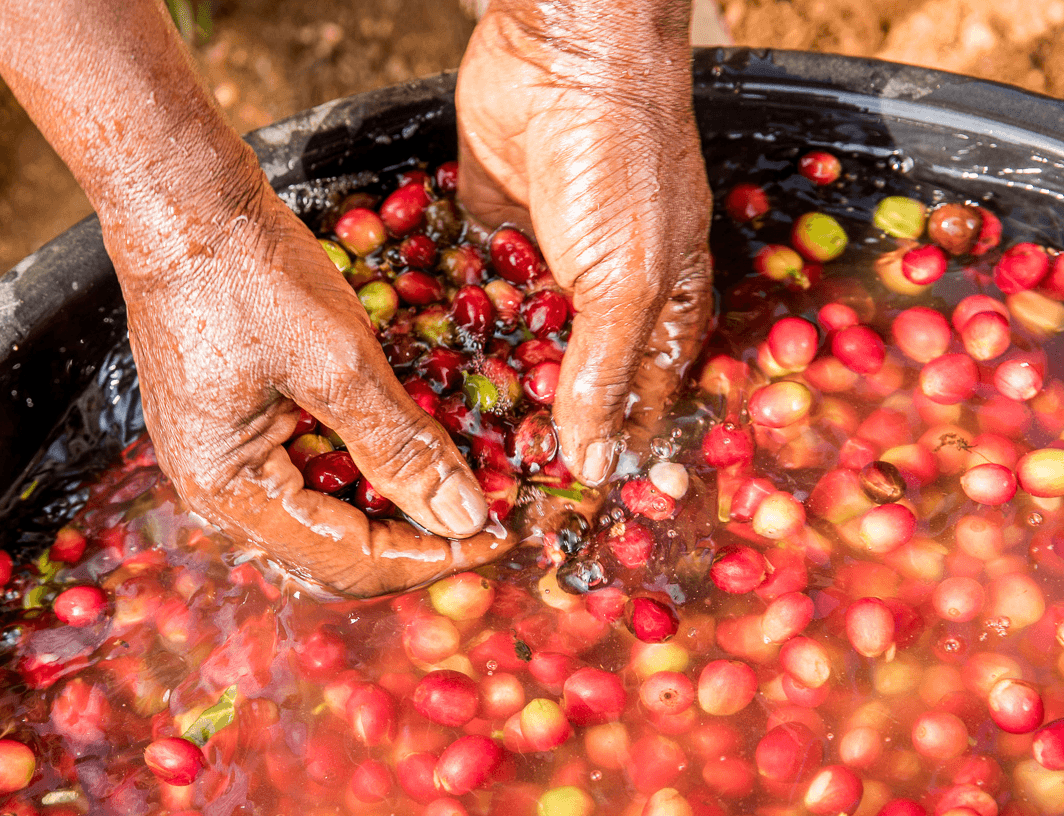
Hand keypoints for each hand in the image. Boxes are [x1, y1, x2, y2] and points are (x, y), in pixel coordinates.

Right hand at [0, 0, 511, 594]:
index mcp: (228, 489)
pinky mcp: (227, 426)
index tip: (497, 538)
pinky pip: (298, 475)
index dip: (428, 556)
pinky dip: (355, 473)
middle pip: (326, 552)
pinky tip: (398, 451)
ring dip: (384, 510)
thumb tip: (464, 519)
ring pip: (315, 516)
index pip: (345, 557)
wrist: (181, 200)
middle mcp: (212, 491)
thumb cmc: (253, 275)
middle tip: (481, 520)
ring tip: (450, 487)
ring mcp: (215, 459)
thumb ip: (402, 446)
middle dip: (408, 542)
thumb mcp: (339, 362)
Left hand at [456, 0, 712, 486]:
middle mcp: (599, 296)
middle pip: (559, 385)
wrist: (562, 55)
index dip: (601, 455)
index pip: (634, 407)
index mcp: (659, 311)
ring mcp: (540, 265)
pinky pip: (460, 295)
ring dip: (474, 386)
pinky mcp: (485, 234)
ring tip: (432, 441)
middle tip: (477, 483)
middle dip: (524, 430)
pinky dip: (440, 325)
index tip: (556, 510)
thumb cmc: (620, 164)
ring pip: (503, 346)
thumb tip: (595, 464)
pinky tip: (407, 370)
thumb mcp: (626, 281)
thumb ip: (604, 373)